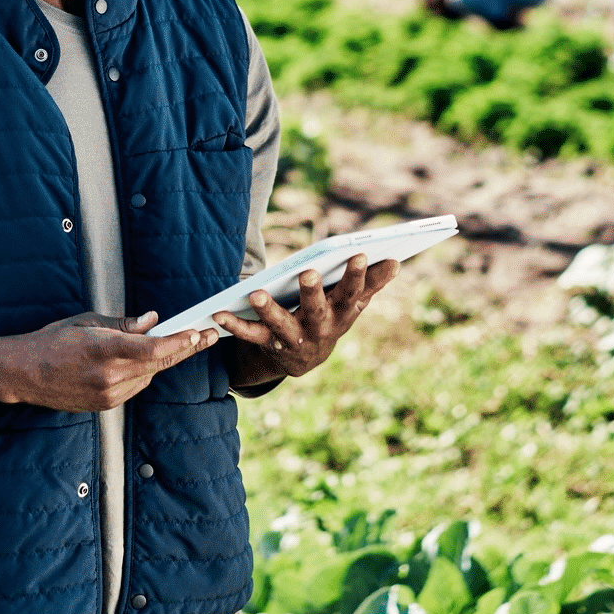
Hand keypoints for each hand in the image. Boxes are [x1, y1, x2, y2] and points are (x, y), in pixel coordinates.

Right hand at [0, 312, 218, 412]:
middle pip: (159, 364)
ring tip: (178, 343)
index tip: (197, 332)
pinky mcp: (106, 405)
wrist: (25, 374)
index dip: (180, 342)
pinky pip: (135, 387)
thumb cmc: (53, 341)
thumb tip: (152, 321)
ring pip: (149, 376)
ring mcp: (108, 394)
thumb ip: (122, 324)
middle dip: (185, 349)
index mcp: (104, 349)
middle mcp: (109, 376)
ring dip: (162, 361)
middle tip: (206, 336)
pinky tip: (142, 361)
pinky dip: (143, 373)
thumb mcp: (86, 322)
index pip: (154, 349)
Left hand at [212, 255, 398, 381]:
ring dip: (269, 310)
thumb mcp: (351, 304)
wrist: (303, 359)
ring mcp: (293, 339)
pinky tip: (219, 313)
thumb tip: (395, 262)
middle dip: (313, 292)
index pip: (352, 294)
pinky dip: (234, 325)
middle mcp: (319, 329)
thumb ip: (371, 283)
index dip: (357, 276)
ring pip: (281, 325)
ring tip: (256, 293)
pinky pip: (250, 335)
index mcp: (342, 315)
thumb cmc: (330, 317)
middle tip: (309, 272)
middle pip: (317, 310)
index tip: (359, 254)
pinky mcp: (268, 344)